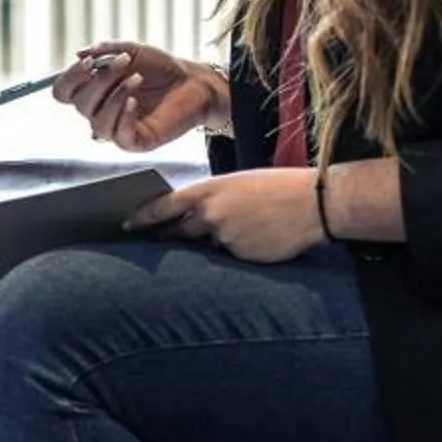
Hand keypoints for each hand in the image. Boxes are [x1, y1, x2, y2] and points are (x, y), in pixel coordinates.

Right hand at [54, 41, 231, 150]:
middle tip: (125, 61)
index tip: (88, 61)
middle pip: (79, 104)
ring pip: (96, 121)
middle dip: (100, 79)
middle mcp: (100, 112)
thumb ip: (105, 50)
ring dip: (114, 95)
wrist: (194, 82)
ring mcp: (116, 128)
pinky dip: (123, 115)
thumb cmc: (162, 68)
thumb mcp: (132, 50)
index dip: (70, 77)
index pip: (63, 92)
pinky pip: (117, 135)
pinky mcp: (134, 141)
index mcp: (93, 91)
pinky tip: (135, 100)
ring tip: (137, 78)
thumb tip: (79, 53)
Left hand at [125, 169, 324, 263]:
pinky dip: (240, 249)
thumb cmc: (278, 187)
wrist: (315, 203)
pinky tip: (261, 237)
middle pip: (179, 232)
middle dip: (171, 237)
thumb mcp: (239, 184)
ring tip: (245, 227)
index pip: (164, 207)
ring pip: (210, 245)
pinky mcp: (242, 256)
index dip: (142, 218)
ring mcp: (226, 237)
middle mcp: (212, 215)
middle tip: (160, 241)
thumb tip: (193, 220)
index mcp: (209, 191)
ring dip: (217, 240)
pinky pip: (232, 257)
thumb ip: (212, 201)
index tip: (125, 225)